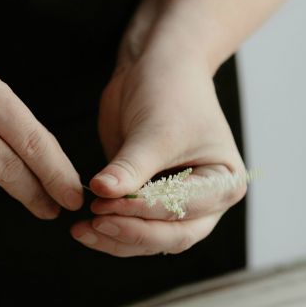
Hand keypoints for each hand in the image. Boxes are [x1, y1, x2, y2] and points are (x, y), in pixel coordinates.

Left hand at [71, 51, 245, 255]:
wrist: (154, 68)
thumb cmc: (170, 93)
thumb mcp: (154, 131)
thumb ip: (130, 166)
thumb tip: (102, 192)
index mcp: (222, 184)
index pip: (182, 211)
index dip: (143, 212)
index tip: (107, 203)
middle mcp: (204, 201)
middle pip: (169, 235)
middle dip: (130, 232)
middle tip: (94, 222)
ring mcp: (174, 203)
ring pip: (148, 238)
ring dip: (115, 237)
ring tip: (82, 230)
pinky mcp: (145, 198)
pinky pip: (130, 225)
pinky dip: (109, 228)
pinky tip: (85, 227)